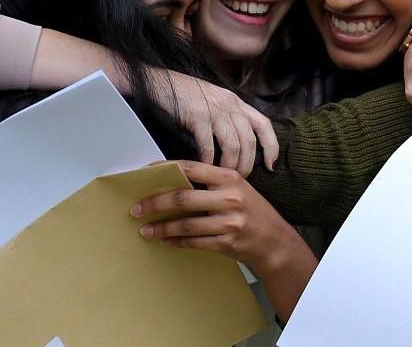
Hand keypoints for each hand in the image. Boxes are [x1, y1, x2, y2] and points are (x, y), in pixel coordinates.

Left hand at [131, 160, 302, 274]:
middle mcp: (230, 198)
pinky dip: (175, 242)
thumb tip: (173, 181)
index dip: (164, 169)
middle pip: (182, 198)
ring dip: (161, 228)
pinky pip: (193, 242)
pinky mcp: (226, 243)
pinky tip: (164, 241)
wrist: (275, 241)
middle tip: (136, 209)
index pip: (190, 168)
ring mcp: (229, 222)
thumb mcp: (238, 188)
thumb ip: (211, 183)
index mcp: (229, 178)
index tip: (144, 174)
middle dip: (154, 204)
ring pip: (185, 224)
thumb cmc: (253, 211)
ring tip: (144, 230)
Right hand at [155, 71, 278, 176]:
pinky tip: (205, 169)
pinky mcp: (197, 117)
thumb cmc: (187, 95)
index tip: (271, 166)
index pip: (264, 124)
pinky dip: (208, 161)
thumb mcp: (215, 101)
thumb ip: (229, 117)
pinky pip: (208, 145)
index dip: (271, 146)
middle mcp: (230, 106)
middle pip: (249, 141)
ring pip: (233, 145)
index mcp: (237, 102)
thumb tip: (238, 146)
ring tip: (222, 178)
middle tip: (239, 179)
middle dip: (247, 165)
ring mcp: (214, 111)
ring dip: (230, 166)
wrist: (162, 81)